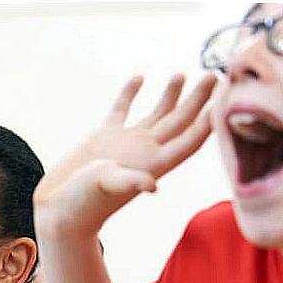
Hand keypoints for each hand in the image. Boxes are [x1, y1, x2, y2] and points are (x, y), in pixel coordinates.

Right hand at [34, 73, 216, 241]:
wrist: (59, 208)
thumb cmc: (84, 203)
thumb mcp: (109, 187)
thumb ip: (131, 182)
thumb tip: (152, 185)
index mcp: (152, 164)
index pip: (188, 142)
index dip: (207, 124)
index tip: (224, 102)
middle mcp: (145, 153)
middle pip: (180, 123)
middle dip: (198, 100)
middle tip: (213, 77)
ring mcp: (126, 144)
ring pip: (156, 114)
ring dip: (171, 95)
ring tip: (183, 74)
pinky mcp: (104, 138)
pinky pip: (122, 110)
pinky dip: (130, 93)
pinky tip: (139, 78)